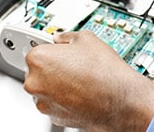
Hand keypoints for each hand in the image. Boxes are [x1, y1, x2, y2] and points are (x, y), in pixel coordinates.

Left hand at [24, 30, 153, 131]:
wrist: (119, 100)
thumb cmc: (104, 71)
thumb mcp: (88, 38)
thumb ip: (68, 36)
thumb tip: (64, 38)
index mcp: (39, 59)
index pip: (37, 48)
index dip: (53, 48)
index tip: (60, 49)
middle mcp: (35, 82)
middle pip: (39, 69)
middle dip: (55, 65)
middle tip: (75, 62)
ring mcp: (43, 102)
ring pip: (47, 87)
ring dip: (59, 82)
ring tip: (82, 77)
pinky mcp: (54, 117)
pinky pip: (56, 102)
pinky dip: (65, 97)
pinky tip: (83, 90)